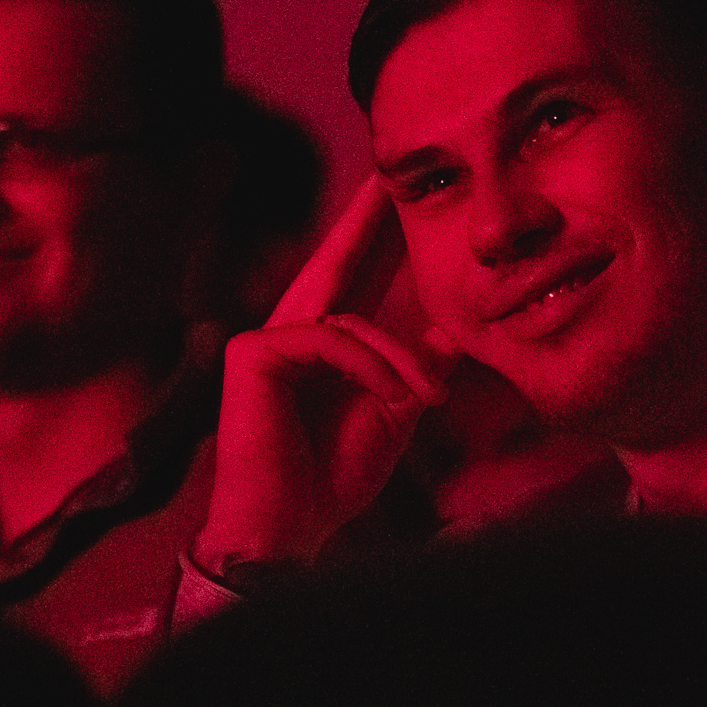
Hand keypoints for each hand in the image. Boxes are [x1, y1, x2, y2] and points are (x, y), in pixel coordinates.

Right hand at [193, 177, 452, 572]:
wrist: (286, 534)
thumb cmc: (331, 482)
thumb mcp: (394, 411)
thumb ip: (416, 365)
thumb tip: (454, 324)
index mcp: (320, 346)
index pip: (353, 279)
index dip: (374, 235)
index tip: (397, 194)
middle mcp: (288, 333)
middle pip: (336, 264)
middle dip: (366, 219)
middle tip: (390, 173)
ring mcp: (264, 340)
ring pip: (350, 319)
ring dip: (399, 360)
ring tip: (426, 398)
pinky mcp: (252, 353)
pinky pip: (329, 339)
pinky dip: (369, 368)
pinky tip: (393, 398)